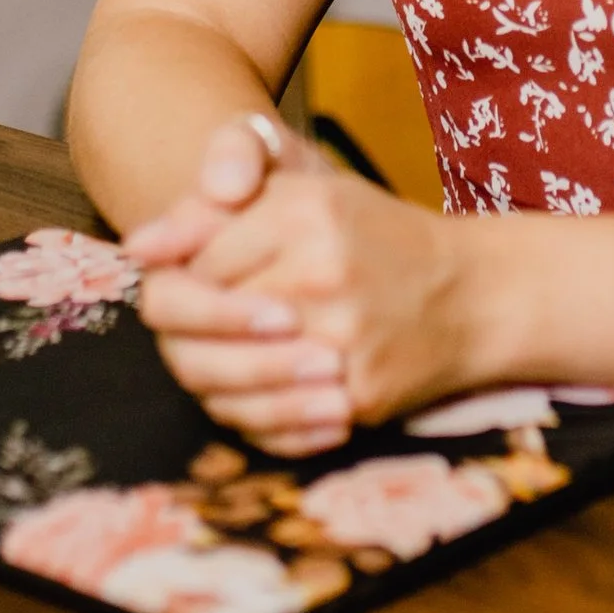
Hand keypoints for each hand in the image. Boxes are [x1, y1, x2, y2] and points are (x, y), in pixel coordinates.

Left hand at [127, 116, 489, 453]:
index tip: (210, 282)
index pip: (196, 262)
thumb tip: (140, 247)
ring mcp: (342, 338)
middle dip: (195, 334)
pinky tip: (267, 397)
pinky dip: (256, 417)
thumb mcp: (305, 190)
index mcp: (305, 211)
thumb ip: (219, 201)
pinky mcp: (358, 393)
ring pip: (224, 381)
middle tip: (213, 332)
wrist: (473, 294)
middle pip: (200, 326)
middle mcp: (323, 270)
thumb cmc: (376, 237)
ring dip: (218, 379)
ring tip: (235, 364)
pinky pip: (271, 422)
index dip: (190, 279)